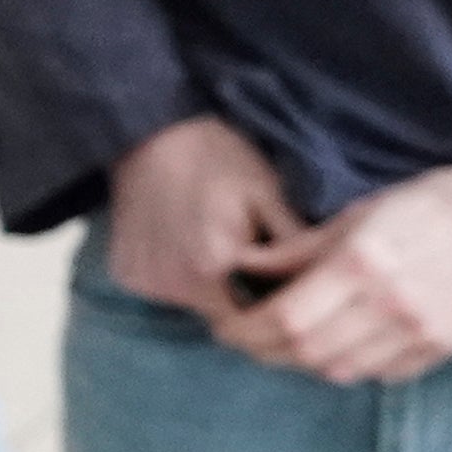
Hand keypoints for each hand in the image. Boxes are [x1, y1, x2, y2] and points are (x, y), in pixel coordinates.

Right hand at [107, 115, 302, 319]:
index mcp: (211, 267)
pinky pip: (160, 290)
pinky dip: (174, 277)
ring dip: (207, 290)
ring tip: (216, 250)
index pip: (255, 319)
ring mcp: (143, 280)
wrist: (148, 132)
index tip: (282, 284)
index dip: (275, 306)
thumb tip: (327, 278)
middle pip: (222, 316)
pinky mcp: (124, 273)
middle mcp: (171, 284)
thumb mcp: (267, 192)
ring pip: (190, 304)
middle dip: (243, 299)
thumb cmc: (216, 157)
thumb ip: (294, 242)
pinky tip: (181, 245)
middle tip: (252, 263)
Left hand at [220, 161, 451, 384]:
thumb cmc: (438, 203)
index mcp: (362, 266)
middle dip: (263, 351)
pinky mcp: (445, 348)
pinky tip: (337, 346)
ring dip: (302, 362)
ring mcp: (421, 333)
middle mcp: (390, 307)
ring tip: (284, 344)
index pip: (285, 319)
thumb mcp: (362, 211)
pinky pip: (382, 373)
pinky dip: (349, 365)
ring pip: (340, 370)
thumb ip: (300, 247)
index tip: (225, 326)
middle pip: (306, 352)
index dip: (245, 330)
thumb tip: (245, 266)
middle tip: (244, 339)